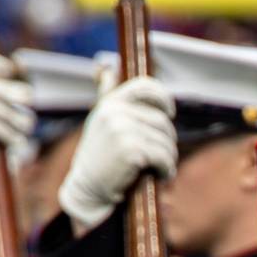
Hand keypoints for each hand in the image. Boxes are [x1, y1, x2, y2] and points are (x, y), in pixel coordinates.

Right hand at [58, 76, 176, 235]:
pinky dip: (167, 168)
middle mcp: (115, 113)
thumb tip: (108, 65)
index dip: (163, 98)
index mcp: (111, 103)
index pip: (145, 87)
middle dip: (167, 141)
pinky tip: (159, 175)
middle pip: (162, 121)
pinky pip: (163, 156)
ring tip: (157, 167)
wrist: (87, 190)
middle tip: (160, 157)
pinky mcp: (131, 150)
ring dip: (168, 157)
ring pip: (165, 140)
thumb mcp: (101, 122)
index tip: (169, 112)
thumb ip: (107, 94)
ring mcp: (123, 130)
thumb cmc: (99, 157)